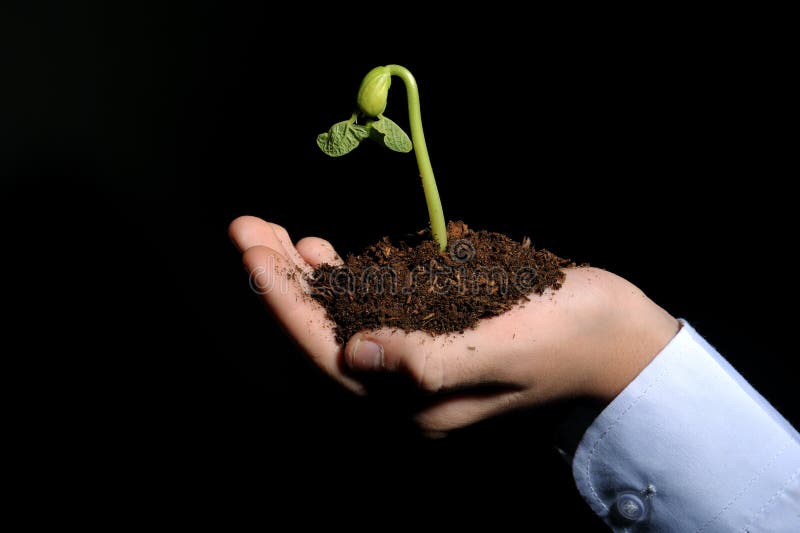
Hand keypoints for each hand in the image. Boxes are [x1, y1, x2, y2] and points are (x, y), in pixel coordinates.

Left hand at [229, 216, 679, 433]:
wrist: (617, 334)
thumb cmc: (572, 334)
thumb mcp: (507, 345)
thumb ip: (431, 359)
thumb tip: (354, 354)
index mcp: (419, 402)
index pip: (330, 352)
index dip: (285, 301)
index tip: (253, 251)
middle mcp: (407, 389)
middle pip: (322, 336)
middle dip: (279, 283)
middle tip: (244, 228)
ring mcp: (417, 363)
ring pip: (339, 320)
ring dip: (300, 277)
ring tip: (269, 232)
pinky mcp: (431, 334)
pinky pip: (370, 309)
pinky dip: (341, 277)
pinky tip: (322, 251)